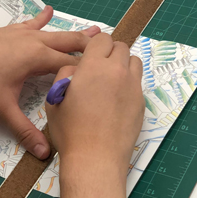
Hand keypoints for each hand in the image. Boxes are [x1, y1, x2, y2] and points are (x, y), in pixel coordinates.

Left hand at [0, 6, 99, 159]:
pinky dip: (43, 17)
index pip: (71, 63)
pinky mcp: (12, 31)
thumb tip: (44, 153)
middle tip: (111, 46)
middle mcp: (36, 42)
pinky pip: (32, 22)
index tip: (108, 72)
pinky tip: (49, 9)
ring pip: (56, 32)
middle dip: (91, 45)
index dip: (89, 69)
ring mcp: (24, 33)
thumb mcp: (2, 108)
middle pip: (70, 42)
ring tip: (96, 28)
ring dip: (75, 32)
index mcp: (38, 58)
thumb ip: (25, 130)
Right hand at [46, 32, 143, 179]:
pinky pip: (137, 82)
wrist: (95, 158)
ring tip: (112, 81)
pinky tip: (118, 99)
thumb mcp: (54, 98)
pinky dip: (129, 83)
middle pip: (121, 47)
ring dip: (124, 64)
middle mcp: (117, 71)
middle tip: (100, 69)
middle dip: (110, 53)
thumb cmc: (70, 130)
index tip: (90, 56)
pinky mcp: (141, 101)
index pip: (102, 39)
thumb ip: (65, 75)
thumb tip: (77, 68)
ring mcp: (133, 86)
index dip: (95, 46)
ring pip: (134, 61)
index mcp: (94, 66)